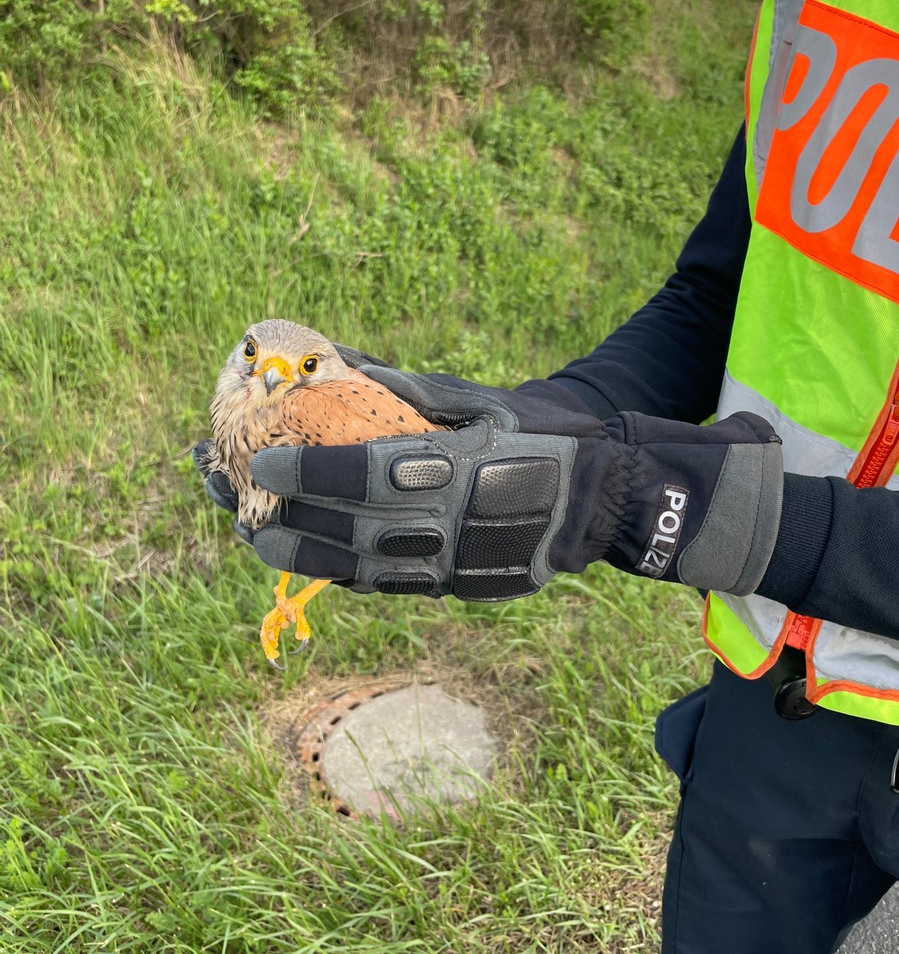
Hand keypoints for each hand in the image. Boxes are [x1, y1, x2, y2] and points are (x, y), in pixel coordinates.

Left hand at [240, 367, 783, 600]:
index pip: (361, 473)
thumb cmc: (548, 438)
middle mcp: (445, 524)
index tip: (259, 455)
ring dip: (302, 552)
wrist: (608, 502)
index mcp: (454, 471)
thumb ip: (413, 390)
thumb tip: (347, 365)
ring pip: (358, 567)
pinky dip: (344, 573)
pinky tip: (313, 560)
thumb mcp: (486, 401)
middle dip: (282, 514)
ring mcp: (451, 565)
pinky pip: (388, 586)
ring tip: (256, 537)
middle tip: (234, 502)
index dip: (305, 466)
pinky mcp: (458, 588)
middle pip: (345, 528)